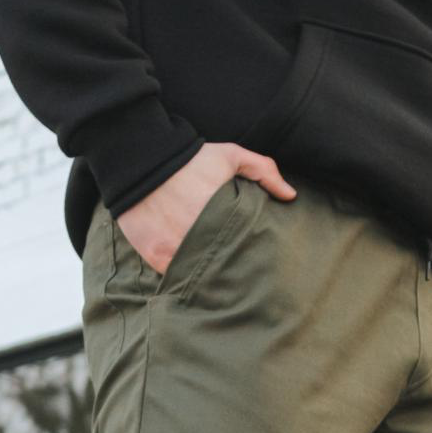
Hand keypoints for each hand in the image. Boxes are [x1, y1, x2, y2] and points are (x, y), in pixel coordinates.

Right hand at [116, 143, 296, 274]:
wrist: (140, 161)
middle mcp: (199, 241)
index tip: (253, 260)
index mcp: (222, 219)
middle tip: (236, 273)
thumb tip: (291, 196)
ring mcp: (176, 252)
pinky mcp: (157, 258)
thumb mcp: (229, 156)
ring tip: (214, 275)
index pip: (244, 251)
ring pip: (198, 277)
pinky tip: (189, 271)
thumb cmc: (189, 159)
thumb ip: (263, 171)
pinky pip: (174, 277)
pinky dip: (181, 275)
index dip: (250, 258)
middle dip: (230, 272)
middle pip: (223, 270)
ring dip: (206, 277)